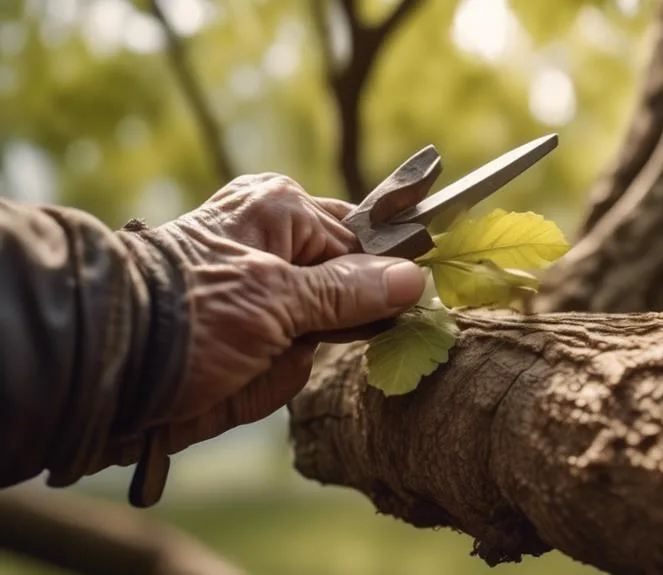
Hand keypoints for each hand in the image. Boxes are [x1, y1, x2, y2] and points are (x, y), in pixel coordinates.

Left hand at [125, 173, 424, 455]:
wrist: (109, 371)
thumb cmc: (190, 315)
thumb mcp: (277, 298)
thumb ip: (350, 291)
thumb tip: (415, 278)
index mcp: (282, 211)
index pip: (363, 242)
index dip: (379, 281)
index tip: (399, 311)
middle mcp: (276, 247)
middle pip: (347, 293)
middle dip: (326, 330)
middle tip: (287, 338)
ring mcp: (264, 297)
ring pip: (321, 340)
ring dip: (287, 362)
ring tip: (244, 360)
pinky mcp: (249, 340)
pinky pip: (289, 369)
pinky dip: (266, 384)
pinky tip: (233, 378)